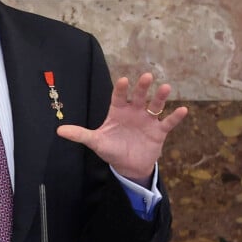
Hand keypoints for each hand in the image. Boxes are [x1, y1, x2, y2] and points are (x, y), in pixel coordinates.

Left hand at [57, 72, 187, 183]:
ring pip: (155, 105)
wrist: (128, 165)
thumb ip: (80, 134)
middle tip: (146, 76)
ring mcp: (148, 120)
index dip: (121, 89)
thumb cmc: (111, 149)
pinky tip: (183, 110)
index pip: (119, 97)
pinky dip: (175, 117)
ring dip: (160, 97)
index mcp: (118, 111)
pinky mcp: (159, 131)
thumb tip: (59, 131)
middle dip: (142, 87)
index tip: (123, 80)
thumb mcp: (95, 142)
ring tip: (166, 87)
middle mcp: (134, 112)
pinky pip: (168, 122)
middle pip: (139, 97)